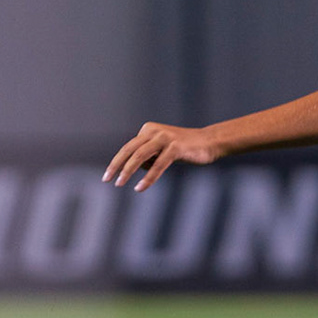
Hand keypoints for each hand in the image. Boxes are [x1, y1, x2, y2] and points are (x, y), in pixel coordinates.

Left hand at [103, 122, 219, 190]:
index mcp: (148, 130)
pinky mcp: (175, 147)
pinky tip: (140, 187)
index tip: (108, 175)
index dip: (116, 162)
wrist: (210, 142)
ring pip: (140, 155)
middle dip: (116, 165)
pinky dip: (148, 177)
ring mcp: (165, 138)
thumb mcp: (162, 151)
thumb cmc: (185, 149)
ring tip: (120, 184)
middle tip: (106, 179)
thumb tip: (135, 168)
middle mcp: (154, 131)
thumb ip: (148, 157)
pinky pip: (158, 165)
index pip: (128, 148)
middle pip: (129, 150)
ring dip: (128, 171)